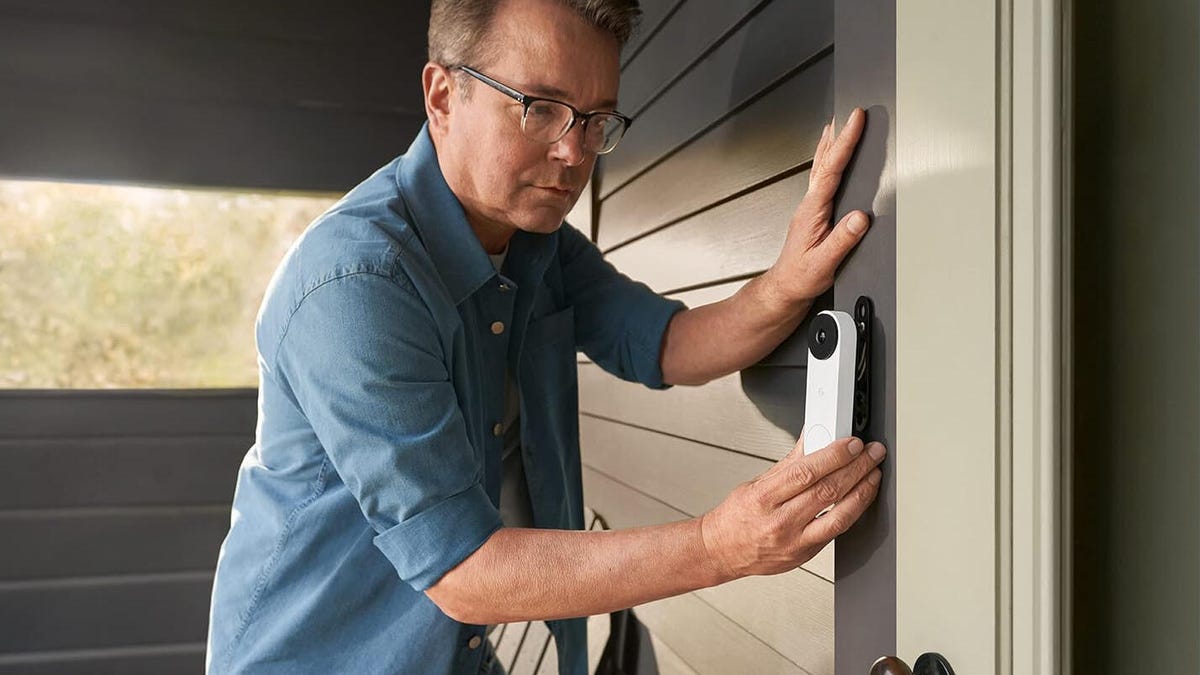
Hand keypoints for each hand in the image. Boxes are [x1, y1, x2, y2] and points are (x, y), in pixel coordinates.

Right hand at [699, 435, 884, 579]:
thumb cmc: (737, 517)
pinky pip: (836, 532)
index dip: (834, 456)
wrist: (723, 551)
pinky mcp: (805, 554)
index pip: (805, 472)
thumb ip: (789, 463)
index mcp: (763, 498)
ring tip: (874, 474)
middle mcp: (779, 521)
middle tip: (872, 453)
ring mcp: (794, 541)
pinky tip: (861, 498)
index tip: (852, 444)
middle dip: (856, 468)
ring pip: (839, 516)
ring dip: (863, 492)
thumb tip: (812, 437)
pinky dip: (852, 512)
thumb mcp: (757, 483)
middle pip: (827, 491)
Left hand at [763, 108, 870, 306]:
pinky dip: (827, 162)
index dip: (845, 142)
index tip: (855, 120)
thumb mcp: (824, 263)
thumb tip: (860, 218)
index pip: (832, 169)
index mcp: (812, 210)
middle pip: (824, 161)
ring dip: (830, 145)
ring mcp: (809, 208)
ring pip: (821, 168)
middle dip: (839, 135)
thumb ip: (842, 240)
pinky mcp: (812, 214)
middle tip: (849, 113)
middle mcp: (809, 205)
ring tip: (837, 125)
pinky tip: (830, 160)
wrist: (784, 289)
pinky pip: (820, 179)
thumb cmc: (800, 278)